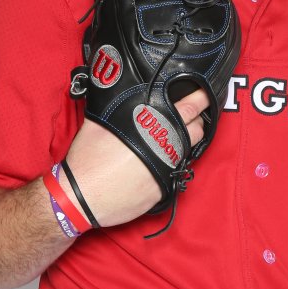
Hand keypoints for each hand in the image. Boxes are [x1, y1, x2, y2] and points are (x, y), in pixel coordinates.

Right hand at [64, 88, 209, 227]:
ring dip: (183, 143)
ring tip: (173, 138)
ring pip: (187, 152)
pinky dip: (170, 164)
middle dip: (196, 122)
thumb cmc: (87, 160)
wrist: (81, 198)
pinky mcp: (164, 189)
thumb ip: (118, 106)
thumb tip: (119, 90)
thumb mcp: (99, 123)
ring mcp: (167, 170)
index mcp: (152, 127)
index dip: (200, 99)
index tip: (206, 94)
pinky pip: (175, 172)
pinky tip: (160, 160)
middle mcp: (165, 148)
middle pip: (196, 131)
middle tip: (191, 116)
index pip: (188, 109)